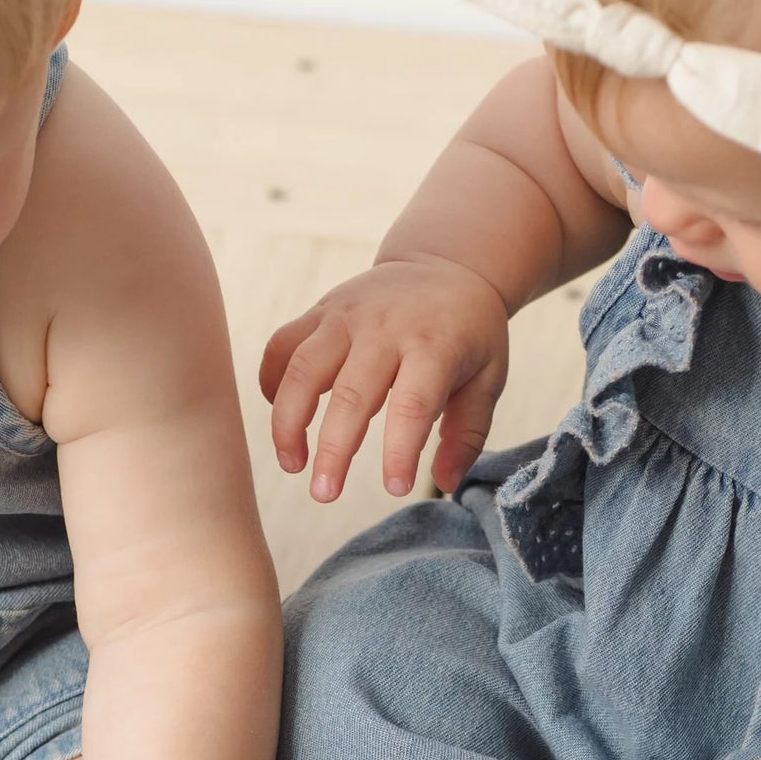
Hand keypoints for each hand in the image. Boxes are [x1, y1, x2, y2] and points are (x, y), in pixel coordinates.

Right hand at [260, 257, 509, 501]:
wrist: (445, 264)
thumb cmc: (468, 333)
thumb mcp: (489, 378)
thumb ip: (468, 434)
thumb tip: (444, 484)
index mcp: (435, 344)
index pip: (413, 404)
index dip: (400, 450)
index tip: (394, 489)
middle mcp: (385, 327)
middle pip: (351, 393)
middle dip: (334, 450)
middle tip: (325, 495)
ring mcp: (346, 315)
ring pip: (303, 368)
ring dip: (288, 421)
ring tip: (291, 465)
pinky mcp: (320, 311)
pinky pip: (282, 346)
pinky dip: (271, 382)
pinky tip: (280, 417)